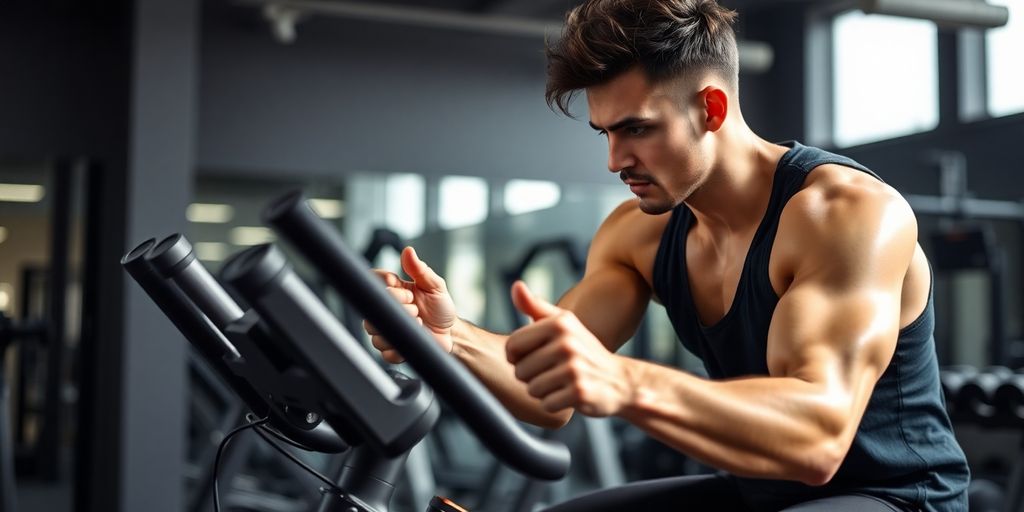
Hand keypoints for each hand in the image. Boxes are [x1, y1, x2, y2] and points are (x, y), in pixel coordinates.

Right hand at [364, 247, 455, 362]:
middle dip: (397, 308)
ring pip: (375, 331)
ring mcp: (386, 330)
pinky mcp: (391, 349)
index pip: (373, 282)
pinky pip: (384, 352)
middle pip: (371, 310)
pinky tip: (412, 339)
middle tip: (416, 309)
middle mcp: (385, 310)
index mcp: (393, 291)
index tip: (405, 290)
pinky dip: (399, 347)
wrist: (451, 333)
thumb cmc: (441, 308)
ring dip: (399, 328)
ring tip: (417, 324)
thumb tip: (408, 251)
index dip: (386, 286)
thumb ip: (420, 270)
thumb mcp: (435, 286)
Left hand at [506, 281, 632, 416]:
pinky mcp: (579, 392)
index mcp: (558, 323)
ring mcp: (574, 368)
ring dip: (542, 391)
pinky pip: (546, 404)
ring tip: (561, 383)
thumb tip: (516, 285)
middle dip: (531, 377)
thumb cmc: (581, 350)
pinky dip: (554, 404)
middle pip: (520, 370)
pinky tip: (568, 395)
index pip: (511, 346)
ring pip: (532, 389)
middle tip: (552, 372)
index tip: (532, 358)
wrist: (618, 380)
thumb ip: (534, 306)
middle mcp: (567, 343)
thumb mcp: (561, 324)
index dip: (516, 358)